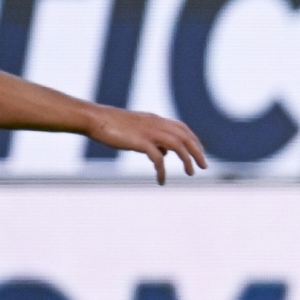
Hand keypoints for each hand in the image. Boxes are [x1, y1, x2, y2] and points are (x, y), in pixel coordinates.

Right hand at [85, 107, 207, 183]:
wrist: (95, 119)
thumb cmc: (112, 125)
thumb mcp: (137, 131)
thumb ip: (152, 140)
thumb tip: (164, 154)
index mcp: (155, 119)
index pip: (182, 128)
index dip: (194, 140)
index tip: (200, 152)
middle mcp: (156, 123)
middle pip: (185, 136)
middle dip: (197, 151)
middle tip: (204, 166)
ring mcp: (149, 132)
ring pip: (178, 145)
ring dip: (187, 159)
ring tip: (191, 173)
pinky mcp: (141, 142)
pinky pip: (158, 159)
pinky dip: (162, 171)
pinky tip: (161, 181)